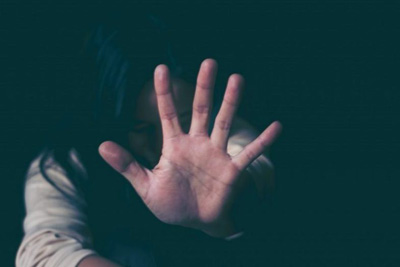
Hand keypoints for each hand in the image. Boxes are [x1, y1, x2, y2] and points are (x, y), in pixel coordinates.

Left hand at [98, 59, 281, 237]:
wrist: (196, 223)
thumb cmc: (171, 205)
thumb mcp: (145, 186)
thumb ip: (127, 165)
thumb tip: (101, 145)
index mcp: (175, 146)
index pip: (168, 113)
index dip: (164, 92)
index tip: (160, 68)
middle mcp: (197, 144)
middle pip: (201, 109)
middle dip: (204, 87)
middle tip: (210, 62)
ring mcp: (216, 155)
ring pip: (224, 123)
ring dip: (231, 102)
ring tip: (237, 79)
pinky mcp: (232, 170)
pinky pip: (249, 153)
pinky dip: (262, 142)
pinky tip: (276, 126)